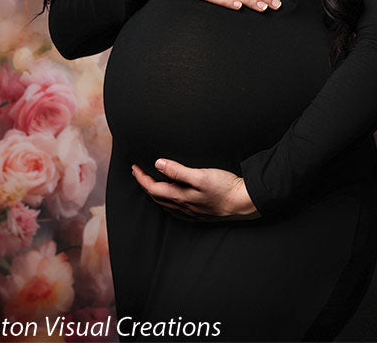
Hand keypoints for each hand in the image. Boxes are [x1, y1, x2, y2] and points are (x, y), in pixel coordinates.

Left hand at [130, 158, 261, 221]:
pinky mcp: (198, 212)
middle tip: (138, 172)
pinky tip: (171, 195)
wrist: (242, 202)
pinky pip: (175, 208)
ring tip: (150, 182)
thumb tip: (158, 164)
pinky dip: (167, 199)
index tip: (134, 167)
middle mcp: (183, 207)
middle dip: (145, 185)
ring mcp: (190, 212)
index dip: (141, 178)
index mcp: (180, 197)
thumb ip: (178, 170)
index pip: (153, 188)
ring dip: (154, 192)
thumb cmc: (224, 187)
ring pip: (165, 203)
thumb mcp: (200, 175)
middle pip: (156, 197)